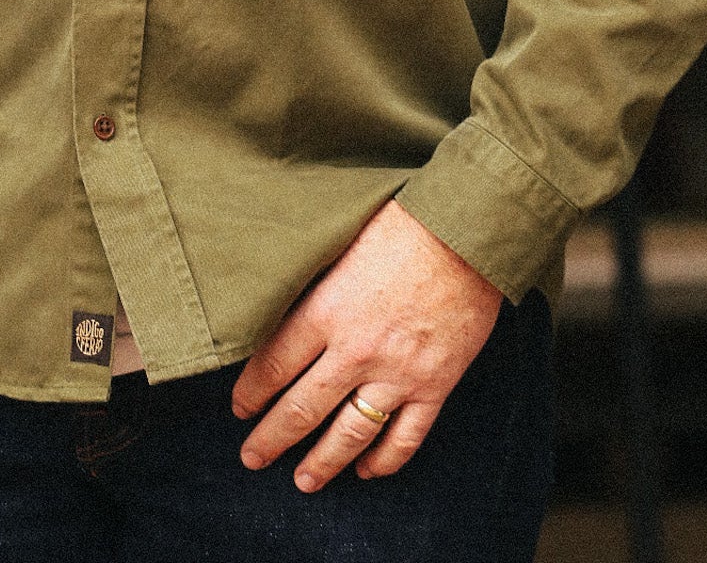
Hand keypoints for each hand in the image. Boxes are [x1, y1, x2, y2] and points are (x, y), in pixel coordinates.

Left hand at [231, 197, 501, 490]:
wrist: (467, 232)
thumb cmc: (402, 225)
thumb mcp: (341, 242)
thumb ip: (314, 281)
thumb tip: (280, 301)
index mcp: (327, 311)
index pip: (274, 365)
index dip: (252, 393)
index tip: (239, 409)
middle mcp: (356, 351)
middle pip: (303, 409)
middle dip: (272, 439)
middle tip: (252, 458)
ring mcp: (397, 374)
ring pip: (350, 434)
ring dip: (323, 462)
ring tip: (303, 481)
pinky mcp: (435, 385)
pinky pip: (405, 437)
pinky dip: (385, 460)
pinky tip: (368, 470)